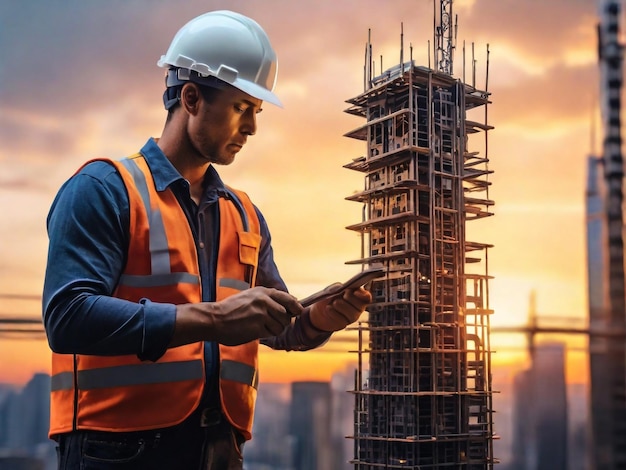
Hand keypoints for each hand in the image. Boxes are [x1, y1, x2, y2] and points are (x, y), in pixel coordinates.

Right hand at [172, 287, 302, 346]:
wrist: (214, 319)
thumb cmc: (231, 309)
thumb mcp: (249, 296)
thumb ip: (267, 299)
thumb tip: (290, 304)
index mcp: (263, 292)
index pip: (287, 298)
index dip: (295, 306)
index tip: (298, 311)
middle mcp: (264, 300)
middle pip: (286, 315)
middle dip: (283, 322)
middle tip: (271, 324)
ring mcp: (261, 313)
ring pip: (280, 326)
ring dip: (274, 330)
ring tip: (260, 328)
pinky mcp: (258, 326)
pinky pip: (271, 333)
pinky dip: (266, 334)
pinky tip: (255, 331)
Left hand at [309, 284, 371, 331]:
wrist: (318, 310)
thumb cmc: (328, 297)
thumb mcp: (332, 289)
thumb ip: (339, 287)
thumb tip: (342, 287)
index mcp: (357, 296)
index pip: (367, 297)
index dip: (364, 295)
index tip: (355, 292)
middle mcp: (357, 307)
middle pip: (360, 305)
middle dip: (350, 298)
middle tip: (343, 295)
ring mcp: (351, 317)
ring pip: (352, 314)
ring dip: (342, 306)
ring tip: (334, 303)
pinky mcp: (344, 324)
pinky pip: (342, 320)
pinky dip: (334, 313)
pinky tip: (329, 308)